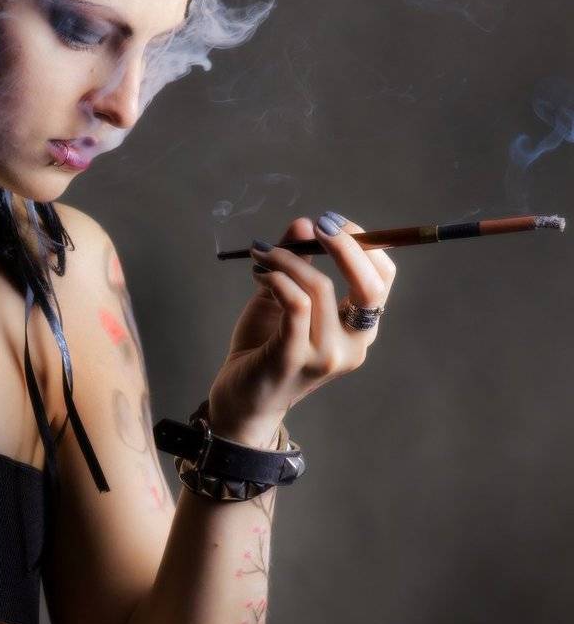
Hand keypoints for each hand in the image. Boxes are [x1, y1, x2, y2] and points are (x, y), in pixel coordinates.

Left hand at [208, 213, 396, 436]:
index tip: (331, 223)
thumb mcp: (283, 298)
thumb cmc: (265, 348)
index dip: (364, 243)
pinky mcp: (293, 358)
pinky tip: (261, 274)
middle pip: (369, 285)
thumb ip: (297, 262)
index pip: (382, 278)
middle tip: (318, 224)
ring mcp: (325, 356)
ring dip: (289, 260)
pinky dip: (278, 279)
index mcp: (359, 330)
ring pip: (321, 288)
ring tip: (264, 254)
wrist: (241, 400)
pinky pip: (296, 305)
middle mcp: (352, 345)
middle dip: (345, 245)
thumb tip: (303, 223)